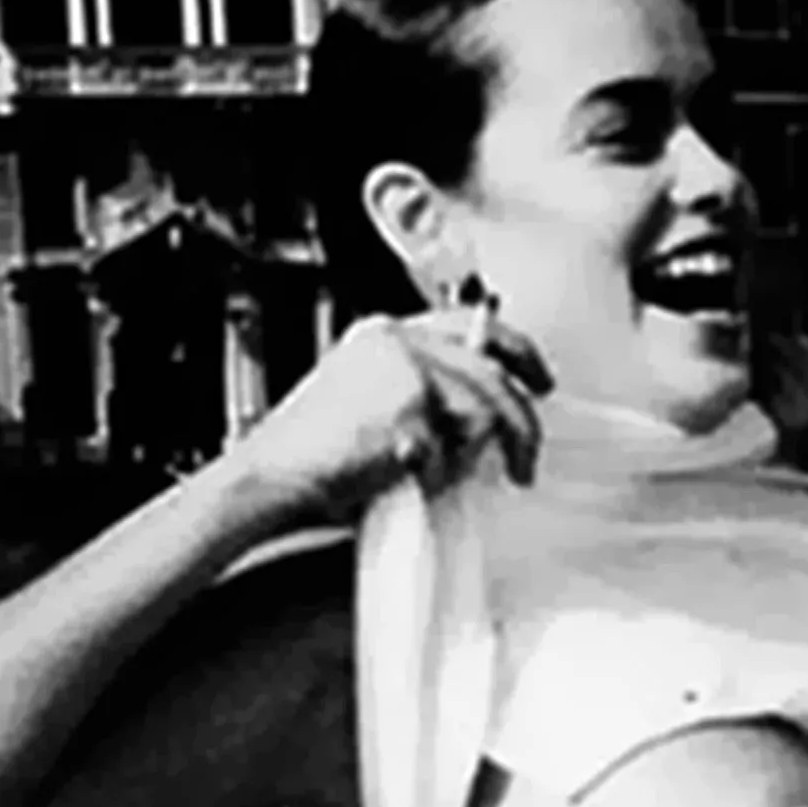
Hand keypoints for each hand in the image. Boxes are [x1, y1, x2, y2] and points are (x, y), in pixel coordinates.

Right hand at [226, 304, 548, 517]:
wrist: (274, 476)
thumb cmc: (313, 455)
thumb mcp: (366, 402)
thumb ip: (417, 392)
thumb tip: (478, 417)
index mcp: (384, 336)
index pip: (466, 325)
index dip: (510, 347)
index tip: (532, 375)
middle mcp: (397, 342)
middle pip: (489, 364)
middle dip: (522, 411)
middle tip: (530, 445)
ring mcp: (406, 369)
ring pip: (486, 406)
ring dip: (496, 448)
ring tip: (482, 476)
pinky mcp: (412, 405)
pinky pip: (457, 445)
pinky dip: (445, 473)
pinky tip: (418, 481)